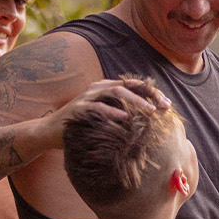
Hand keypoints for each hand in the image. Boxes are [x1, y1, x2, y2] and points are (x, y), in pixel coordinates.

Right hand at [37, 77, 170, 146]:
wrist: (50, 132)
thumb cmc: (82, 127)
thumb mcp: (105, 119)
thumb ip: (121, 115)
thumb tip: (148, 122)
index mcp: (106, 88)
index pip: (134, 85)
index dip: (152, 93)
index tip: (168, 105)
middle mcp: (98, 88)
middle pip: (128, 85)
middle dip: (149, 95)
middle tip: (164, 107)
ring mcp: (88, 96)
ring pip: (116, 92)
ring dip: (135, 101)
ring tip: (150, 111)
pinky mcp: (79, 108)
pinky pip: (98, 107)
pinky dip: (113, 111)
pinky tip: (125, 118)